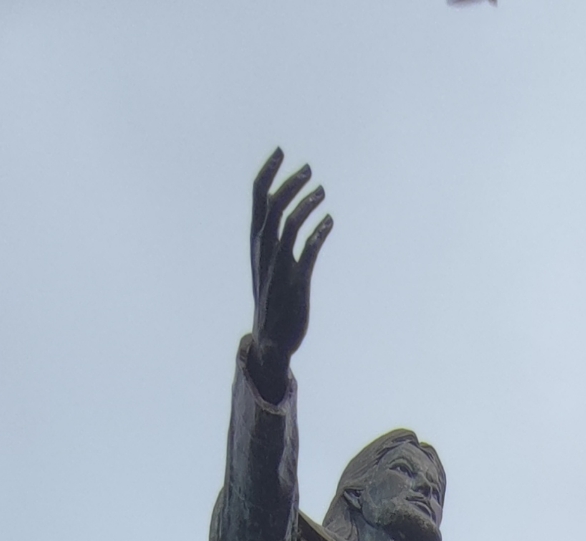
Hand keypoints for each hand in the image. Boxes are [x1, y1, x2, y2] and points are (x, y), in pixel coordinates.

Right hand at [248, 148, 332, 403]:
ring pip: (290, 224)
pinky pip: (308, 250)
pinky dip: (319, 233)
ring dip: (307, 203)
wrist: (271, 343)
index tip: (280, 152)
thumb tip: (282, 213)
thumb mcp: (266, 266)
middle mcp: (264, 251)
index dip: (268, 172)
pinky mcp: (296, 283)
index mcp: (256, 243)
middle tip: (310, 170)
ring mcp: (279, 266)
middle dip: (291, 182)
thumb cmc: (271, 302)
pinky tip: (330, 221)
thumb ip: (271, 239)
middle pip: (273, 205)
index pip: (257, 198)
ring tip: (322, 191)